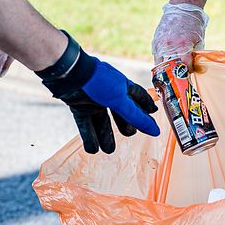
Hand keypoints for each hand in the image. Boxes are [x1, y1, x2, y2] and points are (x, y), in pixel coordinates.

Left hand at [39, 33, 159, 153]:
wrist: (69, 74)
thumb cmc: (97, 82)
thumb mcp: (120, 101)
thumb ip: (136, 116)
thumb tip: (155, 131)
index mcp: (122, 86)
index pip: (139, 97)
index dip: (146, 106)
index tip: (153, 113)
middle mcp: (109, 94)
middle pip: (120, 113)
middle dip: (125, 125)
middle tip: (129, 133)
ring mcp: (93, 101)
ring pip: (102, 122)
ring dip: (105, 136)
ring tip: (108, 150)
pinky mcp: (79, 107)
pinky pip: (86, 125)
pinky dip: (89, 137)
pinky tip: (93, 149)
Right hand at [151, 3, 208, 67]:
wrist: (182, 8)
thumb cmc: (194, 24)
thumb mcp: (199, 39)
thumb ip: (195, 54)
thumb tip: (194, 67)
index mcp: (183, 46)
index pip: (184, 67)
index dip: (188, 71)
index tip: (189, 72)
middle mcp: (170, 46)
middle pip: (170, 68)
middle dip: (175, 73)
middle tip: (179, 75)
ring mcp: (160, 44)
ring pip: (160, 64)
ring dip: (166, 68)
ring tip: (171, 70)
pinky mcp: (155, 41)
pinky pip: (156, 56)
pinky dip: (161, 60)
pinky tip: (166, 59)